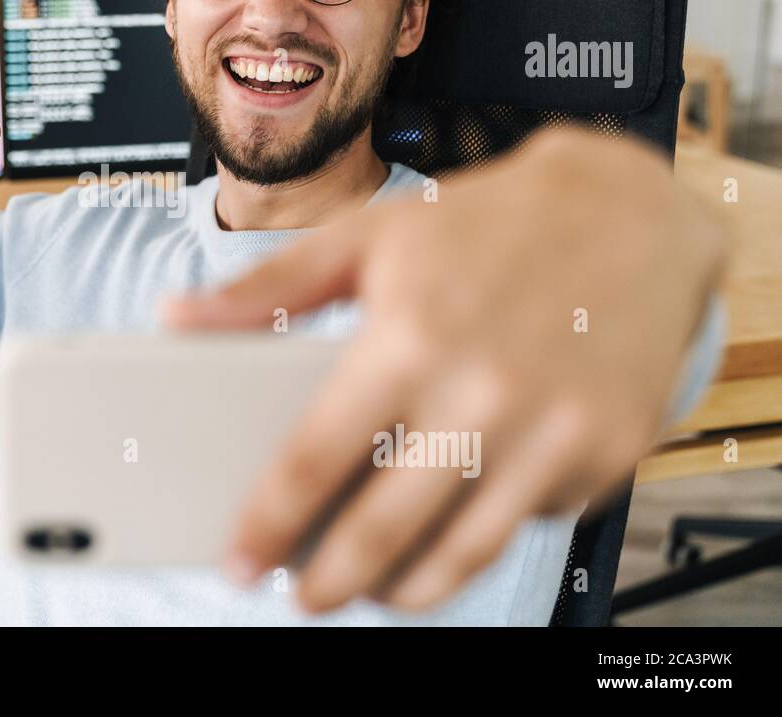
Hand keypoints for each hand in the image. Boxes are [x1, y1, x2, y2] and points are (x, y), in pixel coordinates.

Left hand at [162, 128, 725, 613]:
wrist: (628, 208)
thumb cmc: (483, 223)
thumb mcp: (365, 237)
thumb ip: (265, 289)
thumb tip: (175, 317)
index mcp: (407, 339)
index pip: (313, 461)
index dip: (268, 524)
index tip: (240, 562)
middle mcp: (483, 393)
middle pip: (385, 530)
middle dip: (330, 581)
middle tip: (302, 595)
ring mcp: (555, 429)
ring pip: (464, 552)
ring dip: (406, 586)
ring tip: (371, 586)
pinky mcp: (610, 449)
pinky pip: (531, 518)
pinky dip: (486, 529)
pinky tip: (458, 512)